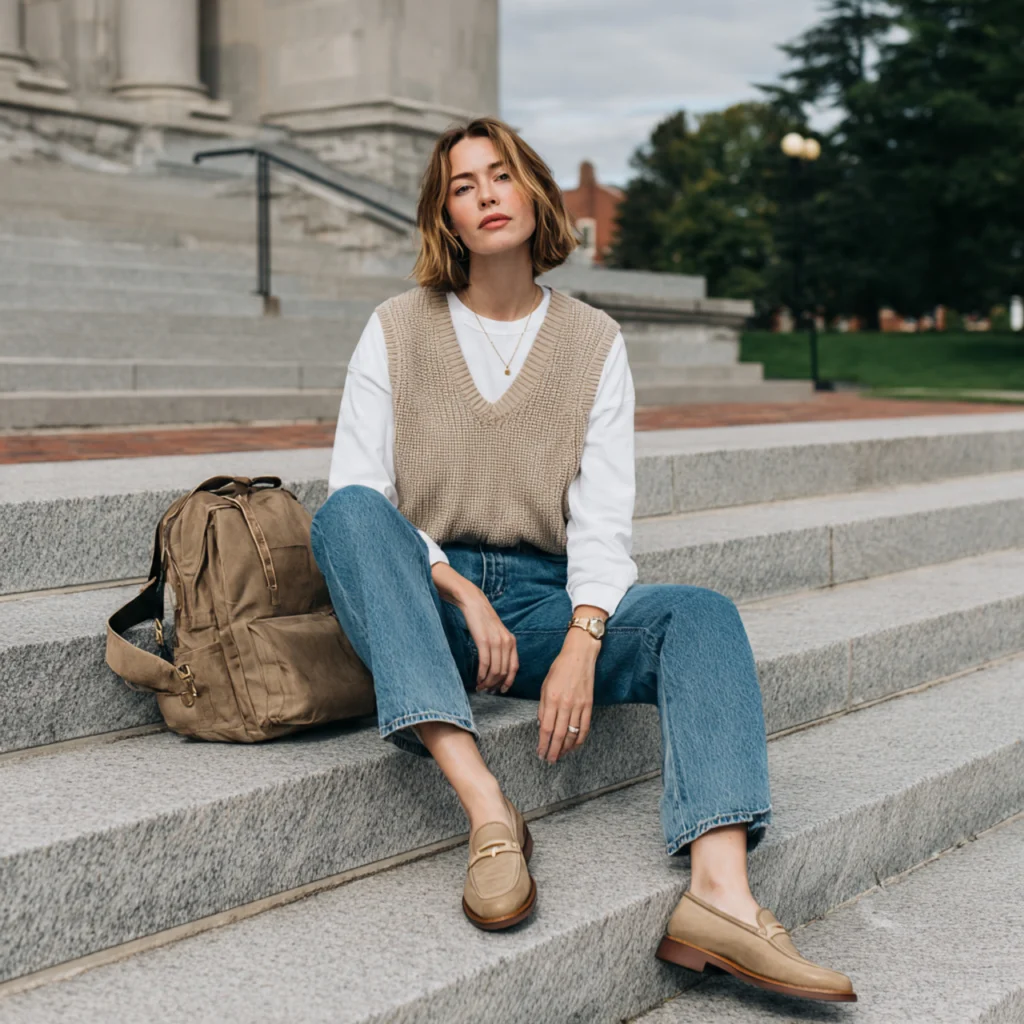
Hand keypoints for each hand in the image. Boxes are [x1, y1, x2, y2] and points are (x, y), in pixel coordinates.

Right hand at [457, 584, 518, 694]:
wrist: (474, 604)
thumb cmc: (484, 620)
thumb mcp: (498, 634)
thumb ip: (501, 648)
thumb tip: (498, 668)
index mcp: (512, 642)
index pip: (514, 668)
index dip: (508, 681)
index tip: (502, 690)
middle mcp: (507, 643)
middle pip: (503, 672)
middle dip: (494, 684)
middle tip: (486, 690)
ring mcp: (496, 642)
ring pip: (494, 670)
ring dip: (487, 681)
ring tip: (480, 686)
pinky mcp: (484, 641)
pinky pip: (485, 663)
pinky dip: (481, 674)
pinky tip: (477, 678)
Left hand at [537, 627, 597, 762]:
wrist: (580, 655)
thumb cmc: (560, 668)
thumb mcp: (545, 685)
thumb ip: (543, 706)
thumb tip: (543, 725)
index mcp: (551, 698)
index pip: (546, 728)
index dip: (543, 743)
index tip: (540, 752)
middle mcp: (565, 704)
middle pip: (559, 734)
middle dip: (553, 750)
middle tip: (549, 760)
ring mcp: (579, 705)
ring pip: (572, 734)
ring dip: (566, 748)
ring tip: (560, 756)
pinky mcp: (589, 704)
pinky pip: (585, 727)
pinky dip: (580, 739)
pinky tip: (574, 746)